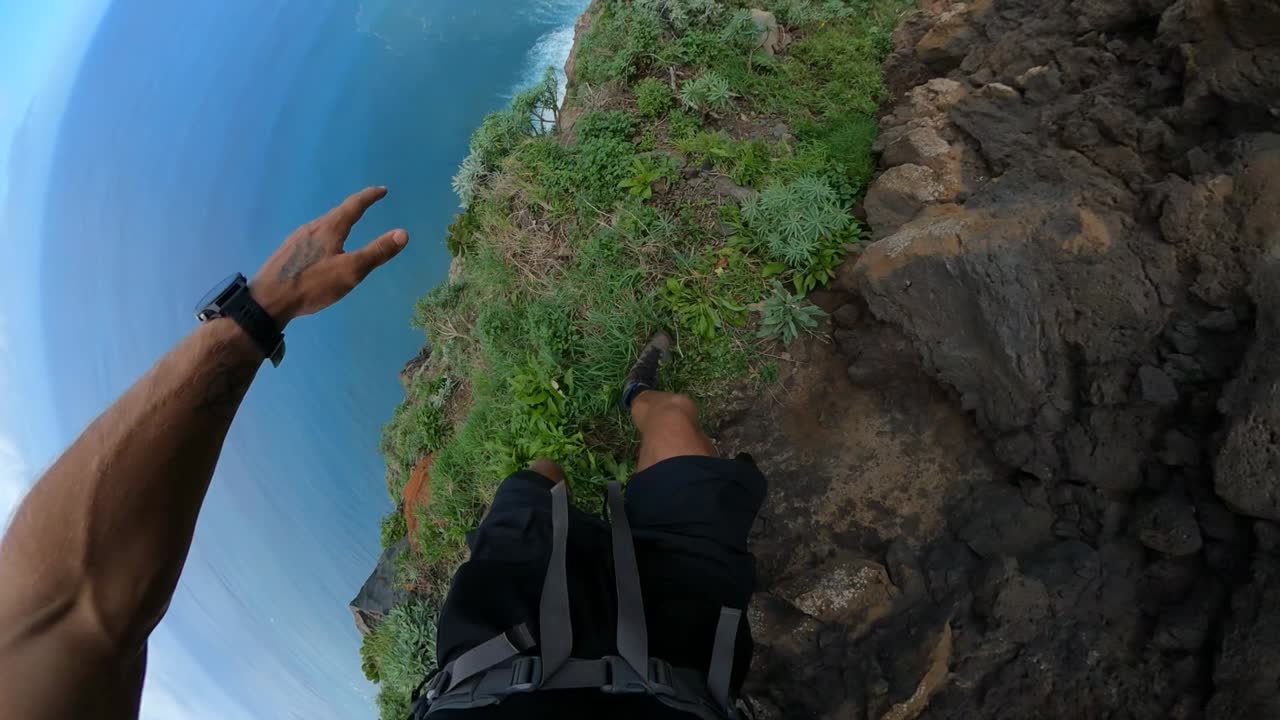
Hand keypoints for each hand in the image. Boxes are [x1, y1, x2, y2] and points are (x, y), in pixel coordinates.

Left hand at [250, 186, 407, 325]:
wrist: (267, 300)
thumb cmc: (312, 284)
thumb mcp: (350, 271)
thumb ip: (377, 252)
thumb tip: (403, 233)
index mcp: (329, 228)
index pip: (353, 206)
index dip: (369, 197)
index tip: (382, 190)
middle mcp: (311, 228)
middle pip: (336, 213)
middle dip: (353, 208)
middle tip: (367, 205)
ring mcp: (296, 239)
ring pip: (323, 225)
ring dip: (338, 221)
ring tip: (348, 226)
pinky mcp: (287, 252)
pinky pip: (312, 236)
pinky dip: (326, 235)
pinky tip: (323, 249)